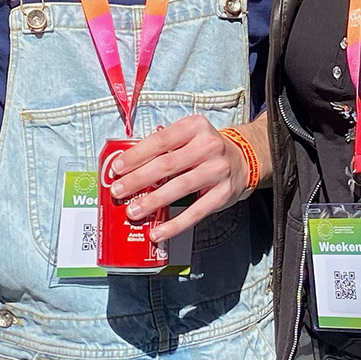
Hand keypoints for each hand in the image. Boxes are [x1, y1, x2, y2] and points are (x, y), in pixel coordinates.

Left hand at [108, 116, 249, 245]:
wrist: (243, 160)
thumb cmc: (204, 149)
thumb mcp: (187, 136)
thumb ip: (162, 146)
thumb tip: (127, 167)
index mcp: (195, 127)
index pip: (160, 140)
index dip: (136, 155)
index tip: (117, 168)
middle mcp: (209, 146)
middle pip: (167, 164)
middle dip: (138, 179)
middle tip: (118, 192)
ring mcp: (218, 170)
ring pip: (180, 187)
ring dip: (153, 201)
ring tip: (134, 211)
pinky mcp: (223, 193)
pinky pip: (195, 212)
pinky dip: (175, 224)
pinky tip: (158, 232)